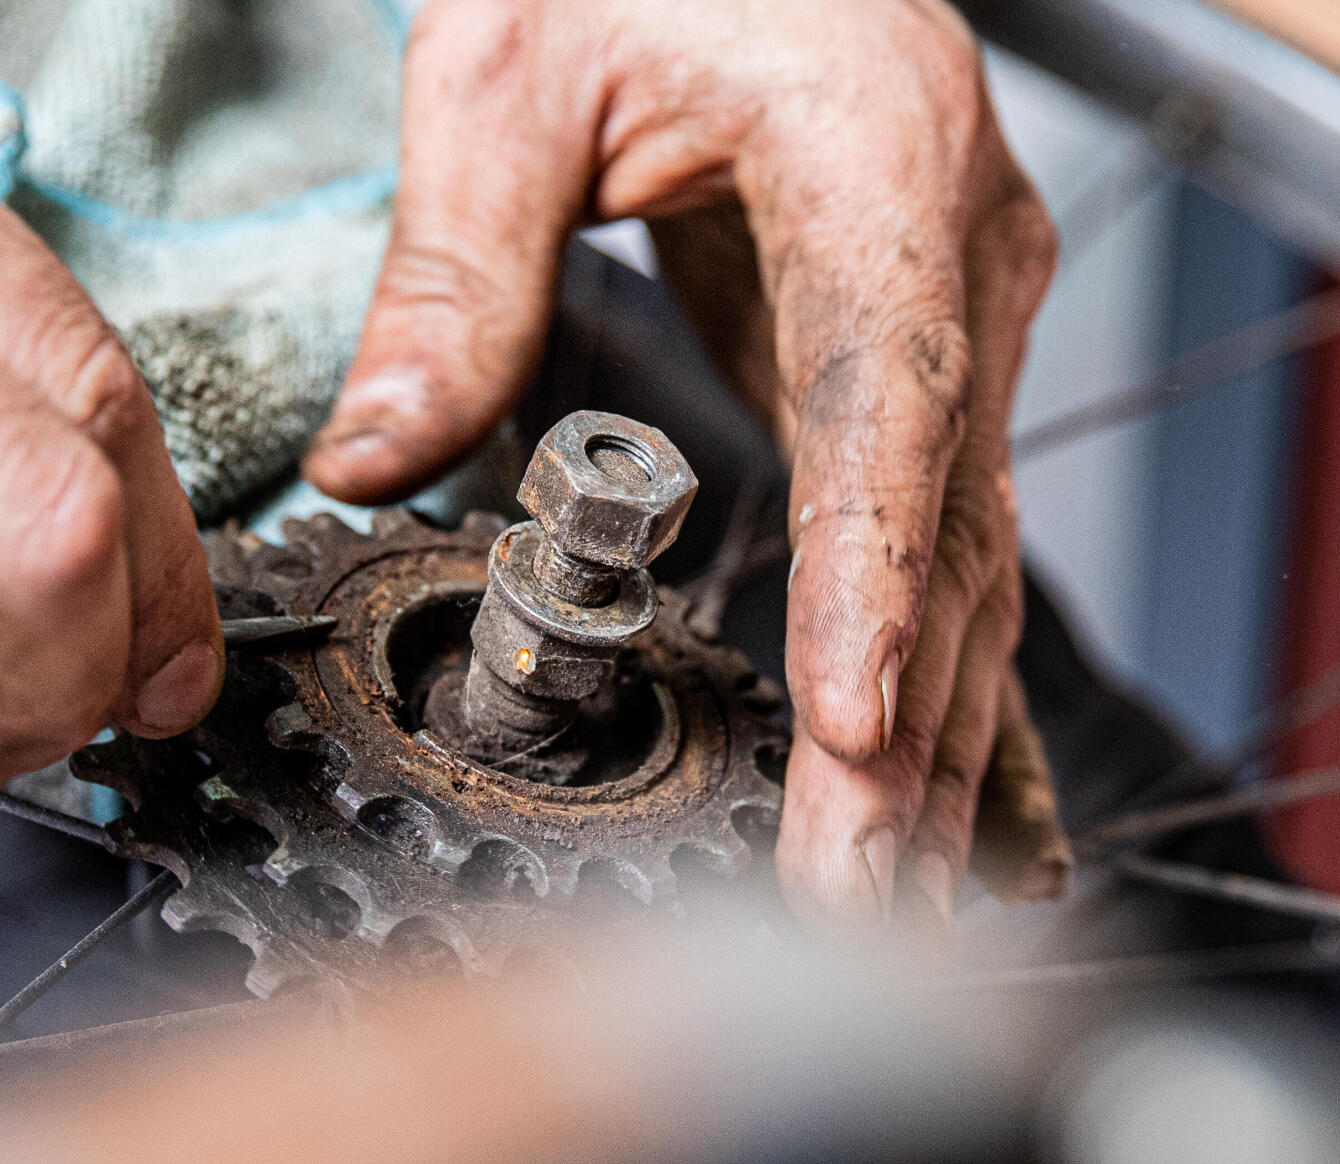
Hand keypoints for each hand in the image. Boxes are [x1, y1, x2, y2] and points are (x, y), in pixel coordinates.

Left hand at [305, 0, 1059, 927]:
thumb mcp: (514, 64)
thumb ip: (456, 267)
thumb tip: (373, 455)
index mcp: (880, 159)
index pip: (888, 398)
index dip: (872, 574)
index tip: (853, 731)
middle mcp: (955, 257)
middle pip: (944, 530)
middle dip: (902, 736)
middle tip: (850, 902)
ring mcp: (960, 321)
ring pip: (966, 566)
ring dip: (929, 745)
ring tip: (884, 902)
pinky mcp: (925, 372)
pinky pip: (941, 550)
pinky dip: (928, 683)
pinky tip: (927, 800)